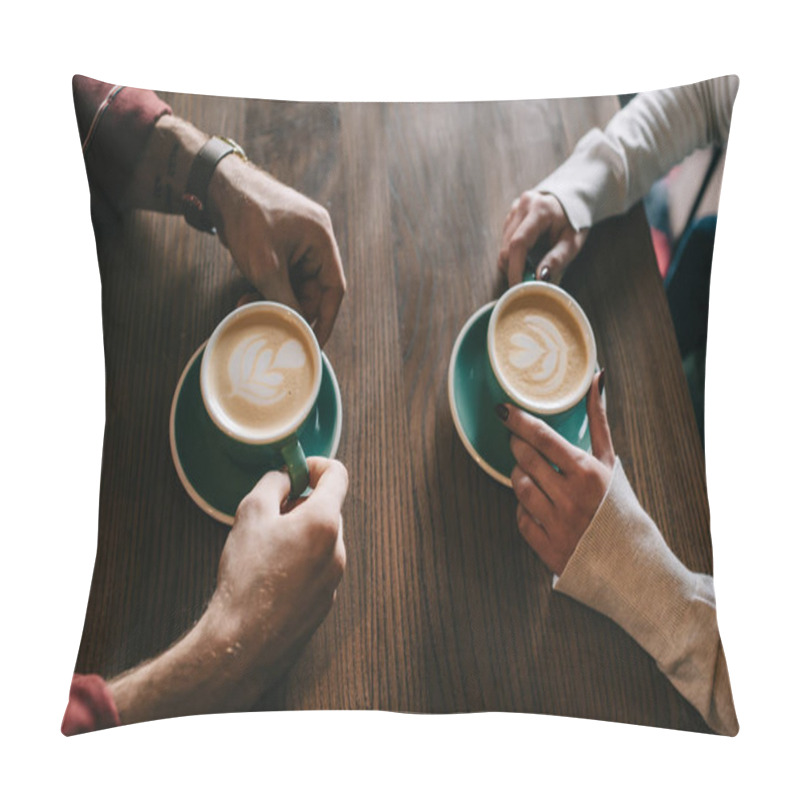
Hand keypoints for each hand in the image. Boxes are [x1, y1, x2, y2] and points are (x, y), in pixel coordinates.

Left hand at [208, 156, 345, 346]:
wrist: (218, 188)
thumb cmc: (247, 219)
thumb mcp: (266, 268)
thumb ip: (285, 301)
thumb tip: (298, 328)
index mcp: (322, 241)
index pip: (334, 289)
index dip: (327, 318)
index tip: (317, 342)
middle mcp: (315, 241)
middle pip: (312, 289)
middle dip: (290, 308)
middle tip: (271, 323)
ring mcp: (298, 242)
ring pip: (294, 284)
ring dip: (274, 299)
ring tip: (249, 306)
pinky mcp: (281, 243)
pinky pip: (282, 274)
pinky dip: (267, 287)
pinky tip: (247, 295)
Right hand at [210, 457, 347, 681]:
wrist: (243, 643)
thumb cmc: (246, 578)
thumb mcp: (250, 513)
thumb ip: (272, 483)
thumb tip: (283, 477)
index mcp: (324, 522)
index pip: (338, 475)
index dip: (316, 465)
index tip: (297, 471)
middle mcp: (337, 549)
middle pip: (328, 508)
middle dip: (301, 503)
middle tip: (270, 513)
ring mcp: (334, 578)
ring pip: (321, 539)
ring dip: (299, 533)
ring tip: (264, 549)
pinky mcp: (325, 601)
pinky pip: (316, 567)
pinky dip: (299, 560)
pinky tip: (269, 576)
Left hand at [497, 372, 613, 573]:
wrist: (631, 563)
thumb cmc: (618, 505)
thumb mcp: (610, 463)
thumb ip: (598, 421)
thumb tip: (596, 377)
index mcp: (587, 473)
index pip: (543, 439)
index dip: (519, 421)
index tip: (503, 410)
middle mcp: (571, 497)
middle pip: (525, 460)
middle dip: (517, 447)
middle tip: (518, 441)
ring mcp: (558, 524)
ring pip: (519, 488)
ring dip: (518, 475)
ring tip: (527, 471)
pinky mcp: (548, 548)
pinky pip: (520, 519)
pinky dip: (523, 509)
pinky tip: (535, 503)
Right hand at [498, 191, 586, 285]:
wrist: (574, 198)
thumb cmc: (575, 220)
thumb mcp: (573, 242)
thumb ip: (557, 259)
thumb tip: (539, 278)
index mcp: (540, 210)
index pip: (518, 243)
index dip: (515, 269)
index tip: (517, 287)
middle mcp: (523, 206)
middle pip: (506, 246)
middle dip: (513, 269)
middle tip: (527, 283)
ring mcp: (514, 209)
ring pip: (503, 245)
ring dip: (512, 263)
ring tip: (530, 269)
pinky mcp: (511, 214)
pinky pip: (505, 240)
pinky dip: (512, 254)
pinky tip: (526, 257)